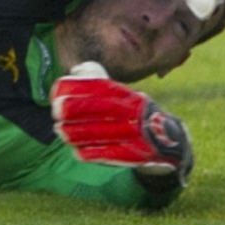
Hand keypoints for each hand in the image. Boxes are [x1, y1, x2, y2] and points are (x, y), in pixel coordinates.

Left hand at [51, 66, 193, 182]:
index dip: (77, 88)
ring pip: (101, 132)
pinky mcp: (136, 154)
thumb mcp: (123, 94)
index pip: (101, 88)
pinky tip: (77, 151)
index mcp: (128, 96)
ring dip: (76, 132)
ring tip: (59, 131)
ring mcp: (136, 134)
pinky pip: (110, 154)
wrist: (169, 141)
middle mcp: (133, 113)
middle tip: (55, 111)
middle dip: (74, 109)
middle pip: (100, 109)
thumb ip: (101, 83)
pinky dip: (91, 153)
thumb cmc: (133, 114)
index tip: (58, 90)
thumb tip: (76, 71)